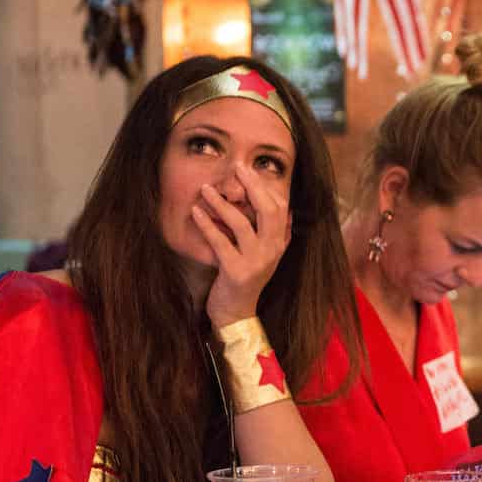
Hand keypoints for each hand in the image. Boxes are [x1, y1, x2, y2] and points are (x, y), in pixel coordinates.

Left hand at [192, 163, 292, 327]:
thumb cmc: (244, 279)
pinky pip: (221, 242)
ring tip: (206, 188)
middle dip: (252, 186)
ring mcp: (256, 262)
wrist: (236, 313)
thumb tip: (285, 210)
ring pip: (241, 223)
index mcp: (280, 244)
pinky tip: (196, 212)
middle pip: (268, 210)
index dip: (265, 187)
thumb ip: (273, 234)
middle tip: (237, 168)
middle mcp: (272, 251)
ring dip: (221, 202)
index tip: (248, 170)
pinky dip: (207, 224)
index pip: (280, 208)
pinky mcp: (236, 272)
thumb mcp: (264, 255)